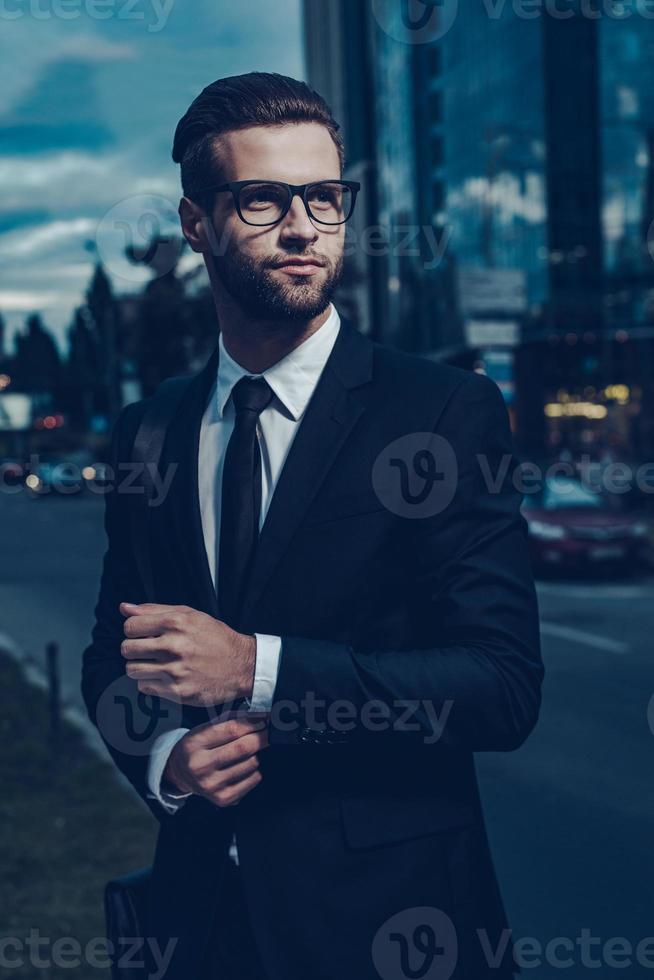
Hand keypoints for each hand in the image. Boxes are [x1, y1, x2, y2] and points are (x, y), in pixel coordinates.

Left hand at [119, 602, 255, 706]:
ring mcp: (175, 671)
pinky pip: (144, 688)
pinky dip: (150, 683)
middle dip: (134, 649)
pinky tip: (165, 677)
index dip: (133, 630)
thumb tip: (124, 608)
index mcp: (176, 623)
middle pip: (127, 649)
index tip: (142, 634)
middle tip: (148, 650)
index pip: (130, 626)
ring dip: (140, 667)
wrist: (242, 666)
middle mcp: (174, 646)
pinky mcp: (177, 692)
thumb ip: (155, 610)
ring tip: (155, 664)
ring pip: (132, 670)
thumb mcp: (190, 615)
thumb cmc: (215, 638)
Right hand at [164, 716, 267, 807]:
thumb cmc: (197, 747)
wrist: (181, 774)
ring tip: (246, 753)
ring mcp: (211, 785)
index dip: (253, 723)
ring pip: (251, 763)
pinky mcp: (223, 799)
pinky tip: (243, 768)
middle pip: (243, 748)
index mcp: (194, 744)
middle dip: (261, 737)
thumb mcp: (205, 728)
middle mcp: (200, 766)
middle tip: (268, 732)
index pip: (231, 730)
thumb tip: (260, 716)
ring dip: (256, 754)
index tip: (265, 719)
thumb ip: (230, 720)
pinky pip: (254, 780)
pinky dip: (255, 771)